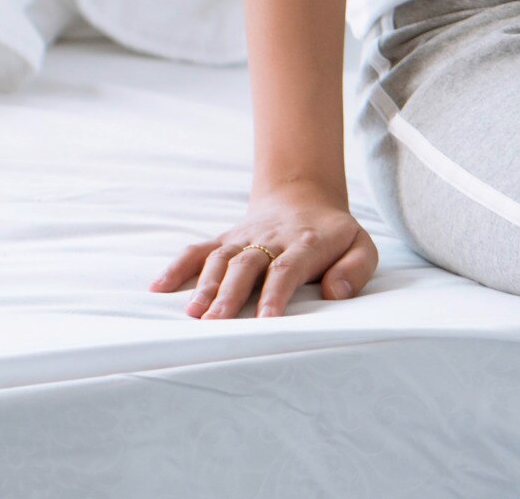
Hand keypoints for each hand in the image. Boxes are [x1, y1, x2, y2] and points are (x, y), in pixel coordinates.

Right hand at [151, 183, 377, 318]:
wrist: (304, 196)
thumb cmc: (334, 234)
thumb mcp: (362, 246)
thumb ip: (355, 270)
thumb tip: (335, 293)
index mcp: (306, 243)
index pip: (287, 269)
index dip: (275, 295)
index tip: (266, 323)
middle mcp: (270, 239)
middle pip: (247, 265)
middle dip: (231, 295)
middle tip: (216, 324)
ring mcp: (244, 238)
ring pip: (221, 259)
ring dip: (205, 285)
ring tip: (193, 314)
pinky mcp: (226, 240)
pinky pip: (198, 250)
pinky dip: (177, 266)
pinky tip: (158, 288)